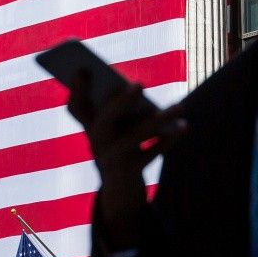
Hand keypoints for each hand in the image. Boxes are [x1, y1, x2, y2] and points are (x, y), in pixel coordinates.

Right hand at [63, 78, 183, 247]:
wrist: (119, 188)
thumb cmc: (119, 143)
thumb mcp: (115, 126)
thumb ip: (119, 107)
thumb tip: (138, 89)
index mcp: (88, 126)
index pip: (75, 107)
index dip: (76, 89)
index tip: (83, 68)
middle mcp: (95, 142)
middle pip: (105, 122)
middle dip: (121, 103)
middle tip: (140, 84)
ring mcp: (111, 158)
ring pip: (134, 137)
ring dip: (158, 121)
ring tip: (181, 106)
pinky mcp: (130, 171)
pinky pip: (151, 153)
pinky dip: (168, 140)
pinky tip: (182, 126)